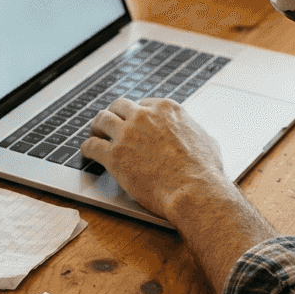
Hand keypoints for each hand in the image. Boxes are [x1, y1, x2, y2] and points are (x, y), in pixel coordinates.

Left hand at [81, 97, 225, 218]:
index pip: (143, 103)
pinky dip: (86, 148)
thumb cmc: (204, 171)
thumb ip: (196, 133)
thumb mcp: (208, 141)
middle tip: (109, 125)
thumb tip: (199, 136)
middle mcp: (144, 116)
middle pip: (119, 106)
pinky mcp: (114, 155)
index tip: (132, 121)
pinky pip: (91, 145)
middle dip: (114, 115)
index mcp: (166, 109)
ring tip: (94, 135)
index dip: (135, 114)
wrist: (194, 190)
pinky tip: (86, 153)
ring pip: (101, 120)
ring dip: (96, 127)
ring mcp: (127, 134)